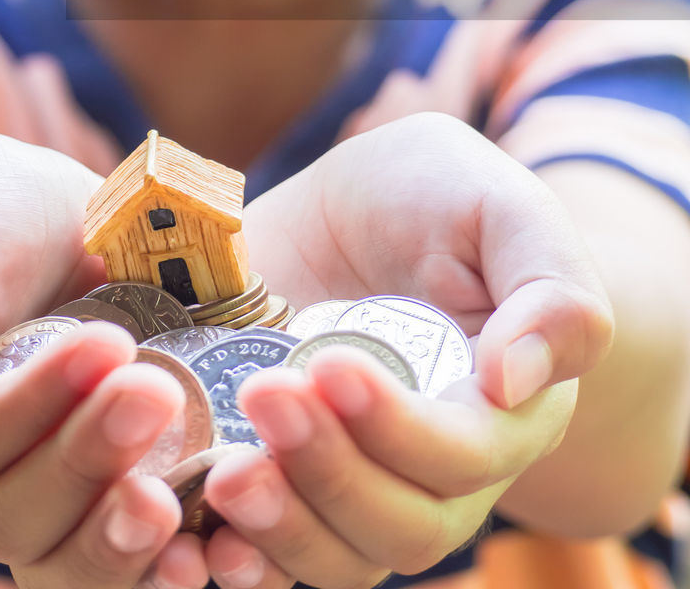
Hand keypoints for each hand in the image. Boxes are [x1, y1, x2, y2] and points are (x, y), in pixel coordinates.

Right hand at [0, 132, 208, 588]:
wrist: (40, 218)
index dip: (28, 408)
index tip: (105, 343)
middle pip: (13, 516)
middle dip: (87, 459)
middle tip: (157, 391)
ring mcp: (34, 504)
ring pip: (62, 561)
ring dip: (119, 538)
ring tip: (174, 499)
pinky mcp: (101, 502)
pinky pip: (119, 564)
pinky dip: (156, 571)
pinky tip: (200, 557)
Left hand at [199, 111, 612, 587]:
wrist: (357, 204)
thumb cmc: (442, 196)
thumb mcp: (503, 208)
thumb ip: (548, 289)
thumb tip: (514, 382)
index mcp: (503, 409)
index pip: (467, 457)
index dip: (400, 428)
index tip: (335, 366)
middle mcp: (436, 468)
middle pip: (401, 526)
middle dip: (330, 475)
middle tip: (266, 394)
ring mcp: (359, 477)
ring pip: (338, 557)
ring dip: (281, 529)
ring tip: (226, 475)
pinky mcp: (288, 472)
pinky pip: (272, 553)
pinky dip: (240, 555)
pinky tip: (200, 535)